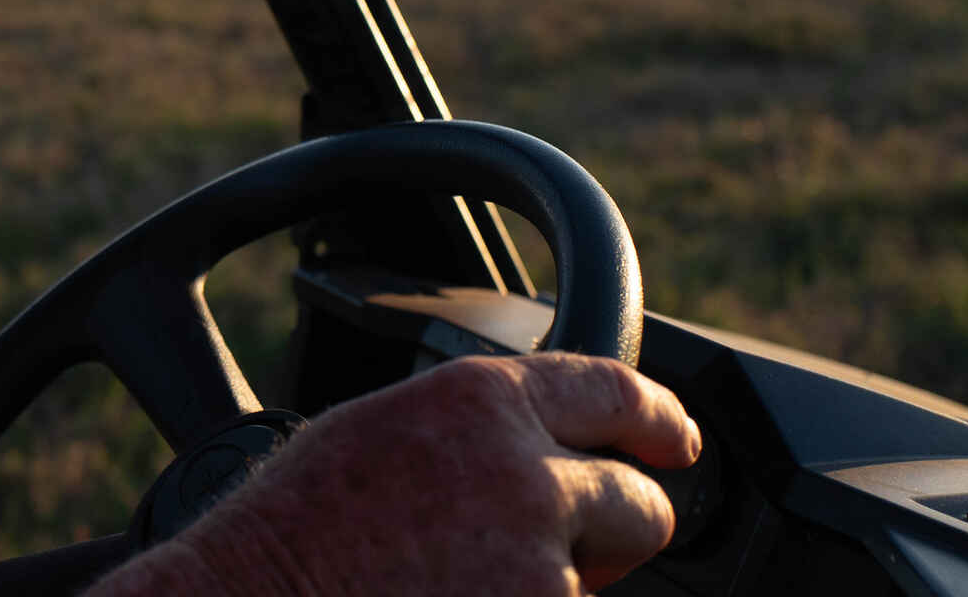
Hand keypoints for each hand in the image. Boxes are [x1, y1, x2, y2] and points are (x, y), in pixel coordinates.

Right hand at [97, 354, 701, 596]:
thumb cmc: (290, 533)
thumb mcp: (379, 434)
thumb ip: (475, 431)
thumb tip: (540, 446)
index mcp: (481, 401)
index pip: (615, 391)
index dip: (659, 420)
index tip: (677, 442)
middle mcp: (524, 474)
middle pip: (639, 502)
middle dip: (613, 534)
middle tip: (560, 555)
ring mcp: (536, 568)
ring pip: (590, 585)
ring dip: (547, 591)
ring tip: (453, 586)